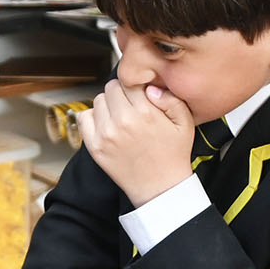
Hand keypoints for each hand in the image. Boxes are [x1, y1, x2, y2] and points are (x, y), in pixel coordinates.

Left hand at [77, 79, 196, 206]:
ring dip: (107, 105)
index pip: (129, 81)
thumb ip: (171, 98)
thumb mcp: (185, 123)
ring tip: (120, 117)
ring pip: (98, 100)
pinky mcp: (95, 146)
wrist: (161, 187)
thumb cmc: (173, 155)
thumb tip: (150, 87)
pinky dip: (92, 117)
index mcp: (146, 112)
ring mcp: (106, 134)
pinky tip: (106, 124)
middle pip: (111, 88)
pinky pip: (84, 117)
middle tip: (130, 106)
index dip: (135, 86)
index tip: (139, 95)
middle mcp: (123, 121)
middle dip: (121, 93)